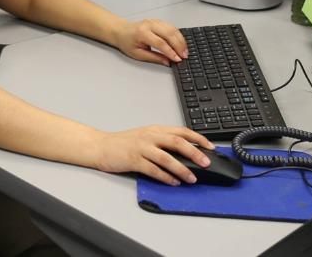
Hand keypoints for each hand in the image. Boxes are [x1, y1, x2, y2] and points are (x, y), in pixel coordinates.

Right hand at [91, 126, 214, 185]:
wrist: (101, 146)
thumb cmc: (124, 143)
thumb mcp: (146, 137)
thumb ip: (163, 141)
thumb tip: (186, 153)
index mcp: (155, 129)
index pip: (181, 131)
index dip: (198, 138)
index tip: (210, 146)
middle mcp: (150, 136)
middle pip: (177, 142)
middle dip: (194, 152)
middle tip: (206, 162)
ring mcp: (141, 148)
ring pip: (166, 158)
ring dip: (181, 168)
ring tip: (192, 178)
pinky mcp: (133, 160)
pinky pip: (153, 169)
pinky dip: (165, 177)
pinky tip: (173, 182)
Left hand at [111, 18, 188, 65]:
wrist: (121, 31)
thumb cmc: (127, 42)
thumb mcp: (138, 54)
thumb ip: (154, 58)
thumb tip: (168, 62)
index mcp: (142, 33)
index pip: (160, 43)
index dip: (171, 52)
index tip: (178, 59)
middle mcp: (149, 25)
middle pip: (169, 34)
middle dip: (179, 45)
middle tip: (184, 55)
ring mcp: (155, 21)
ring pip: (172, 29)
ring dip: (181, 40)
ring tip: (185, 51)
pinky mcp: (158, 21)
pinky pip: (171, 26)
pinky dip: (178, 35)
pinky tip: (181, 42)